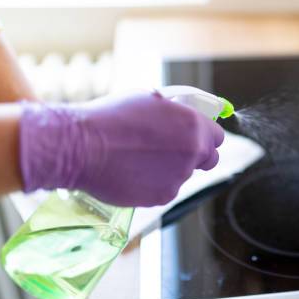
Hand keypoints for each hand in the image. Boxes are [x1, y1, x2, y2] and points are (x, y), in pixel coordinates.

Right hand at [19, 91, 224, 205]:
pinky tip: (131, 171)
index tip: (195, 138)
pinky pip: (163, 189)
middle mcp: (192, 153)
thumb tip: (185, 118)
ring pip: (182, 175)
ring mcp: (178, 178)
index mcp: (194, 126)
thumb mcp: (150, 100)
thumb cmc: (111, 117)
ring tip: (138, 158)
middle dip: (196, 156)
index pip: (217, 137)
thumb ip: (176, 113)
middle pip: (209, 159)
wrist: (81, 146)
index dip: (205, 136)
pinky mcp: (161, 197)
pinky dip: (152, 183)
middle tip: (172, 150)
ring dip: (169, 168)